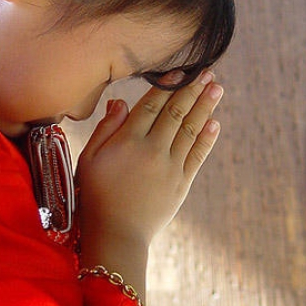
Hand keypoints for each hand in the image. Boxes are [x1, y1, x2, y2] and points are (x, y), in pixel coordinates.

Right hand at [76, 73, 223, 295]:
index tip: (180, 71)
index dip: (167, 87)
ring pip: (191, 130)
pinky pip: (197, 155)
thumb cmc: (95, 195)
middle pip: (176, 113)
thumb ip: (105, 129)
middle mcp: (152, 150)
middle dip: (193, 90)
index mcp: (128, 142)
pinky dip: (207, 138)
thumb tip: (120, 102)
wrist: (117, 234)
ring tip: (217, 89)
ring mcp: (170, 167)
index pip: (151, 106)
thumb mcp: (88, 160)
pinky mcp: (182, 184)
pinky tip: (215, 123)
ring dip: (205, 107)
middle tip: (207, 72)